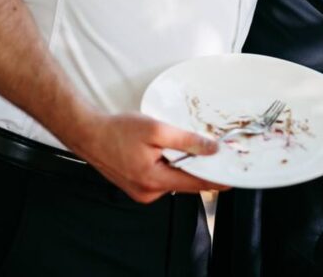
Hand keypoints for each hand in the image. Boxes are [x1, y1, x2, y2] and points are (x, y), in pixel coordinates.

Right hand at [72, 112, 228, 203]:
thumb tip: (211, 149)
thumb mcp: (156, 129)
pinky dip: (169, 166)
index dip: (216, 180)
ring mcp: (142, 192)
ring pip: (174, 180)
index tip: (233, 179)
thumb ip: (186, 141)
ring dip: (182, 166)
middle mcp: (148, 192)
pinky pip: (162, 178)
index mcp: (153, 180)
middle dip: (200, 169)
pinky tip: (165, 152)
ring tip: (182, 147)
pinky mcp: (138, 186)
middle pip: (186, 183)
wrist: (89, 134)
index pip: (195, 184)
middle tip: (215, 153)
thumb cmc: (117, 130)